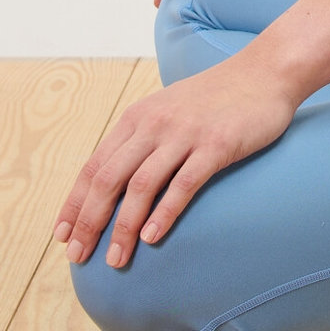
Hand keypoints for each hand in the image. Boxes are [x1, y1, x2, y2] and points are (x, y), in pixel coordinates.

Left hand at [52, 56, 299, 267]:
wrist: (266, 71)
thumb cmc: (217, 97)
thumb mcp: (169, 110)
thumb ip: (144, 139)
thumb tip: (119, 182)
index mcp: (137, 118)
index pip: (93, 166)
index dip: (75, 203)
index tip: (63, 236)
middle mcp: (154, 124)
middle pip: (108, 179)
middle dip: (90, 221)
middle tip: (79, 257)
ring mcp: (184, 134)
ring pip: (140, 185)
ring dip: (124, 227)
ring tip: (116, 259)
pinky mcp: (216, 144)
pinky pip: (183, 183)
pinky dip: (164, 213)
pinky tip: (152, 238)